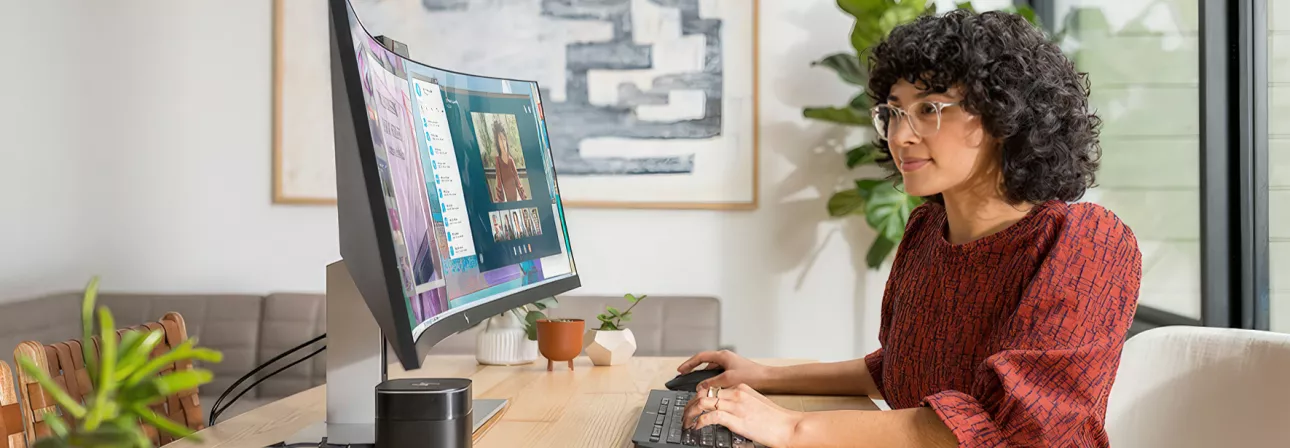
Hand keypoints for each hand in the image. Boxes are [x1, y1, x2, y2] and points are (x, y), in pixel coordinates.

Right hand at [677, 350, 771, 390]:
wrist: (768, 379)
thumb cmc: (752, 375)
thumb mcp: (728, 379)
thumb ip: (712, 383)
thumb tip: (700, 387)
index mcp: (723, 356)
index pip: (700, 357)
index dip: (688, 364)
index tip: (680, 370)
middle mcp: (725, 358)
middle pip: (704, 362)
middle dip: (693, 369)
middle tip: (684, 375)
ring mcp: (729, 365)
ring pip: (711, 370)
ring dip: (702, 376)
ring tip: (695, 384)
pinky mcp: (733, 372)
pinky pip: (717, 374)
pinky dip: (711, 380)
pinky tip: (709, 388)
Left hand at [682, 384, 800, 447]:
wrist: (788, 426)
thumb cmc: (776, 418)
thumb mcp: (757, 403)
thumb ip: (742, 402)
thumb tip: (729, 409)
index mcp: (741, 388)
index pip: (713, 388)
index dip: (699, 397)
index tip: (693, 405)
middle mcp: (736, 394)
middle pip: (704, 393)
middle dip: (690, 404)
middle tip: (685, 414)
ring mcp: (735, 406)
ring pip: (702, 402)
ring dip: (690, 412)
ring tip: (686, 421)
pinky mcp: (735, 419)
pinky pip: (710, 416)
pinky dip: (699, 421)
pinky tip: (696, 427)